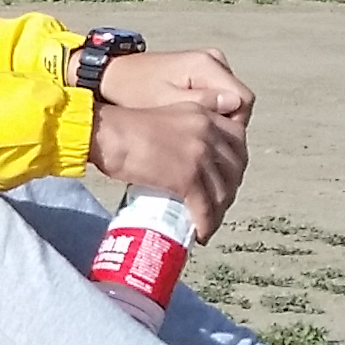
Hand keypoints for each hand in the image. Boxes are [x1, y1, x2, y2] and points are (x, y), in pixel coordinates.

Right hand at [85, 43, 252, 227]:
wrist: (107, 134)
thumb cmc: (125, 126)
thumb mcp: (166, 110)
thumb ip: (189, 121)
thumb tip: (198, 141)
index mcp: (204, 115)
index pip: (237, 139)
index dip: (236, 162)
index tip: (226, 175)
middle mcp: (208, 133)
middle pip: (234, 168)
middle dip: (230, 190)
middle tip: (218, 204)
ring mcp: (199, 156)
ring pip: (222, 191)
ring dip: (218, 212)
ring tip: (207, 222)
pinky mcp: (187, 178)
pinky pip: (205, 207)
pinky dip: (206, 224)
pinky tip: (200, 233)